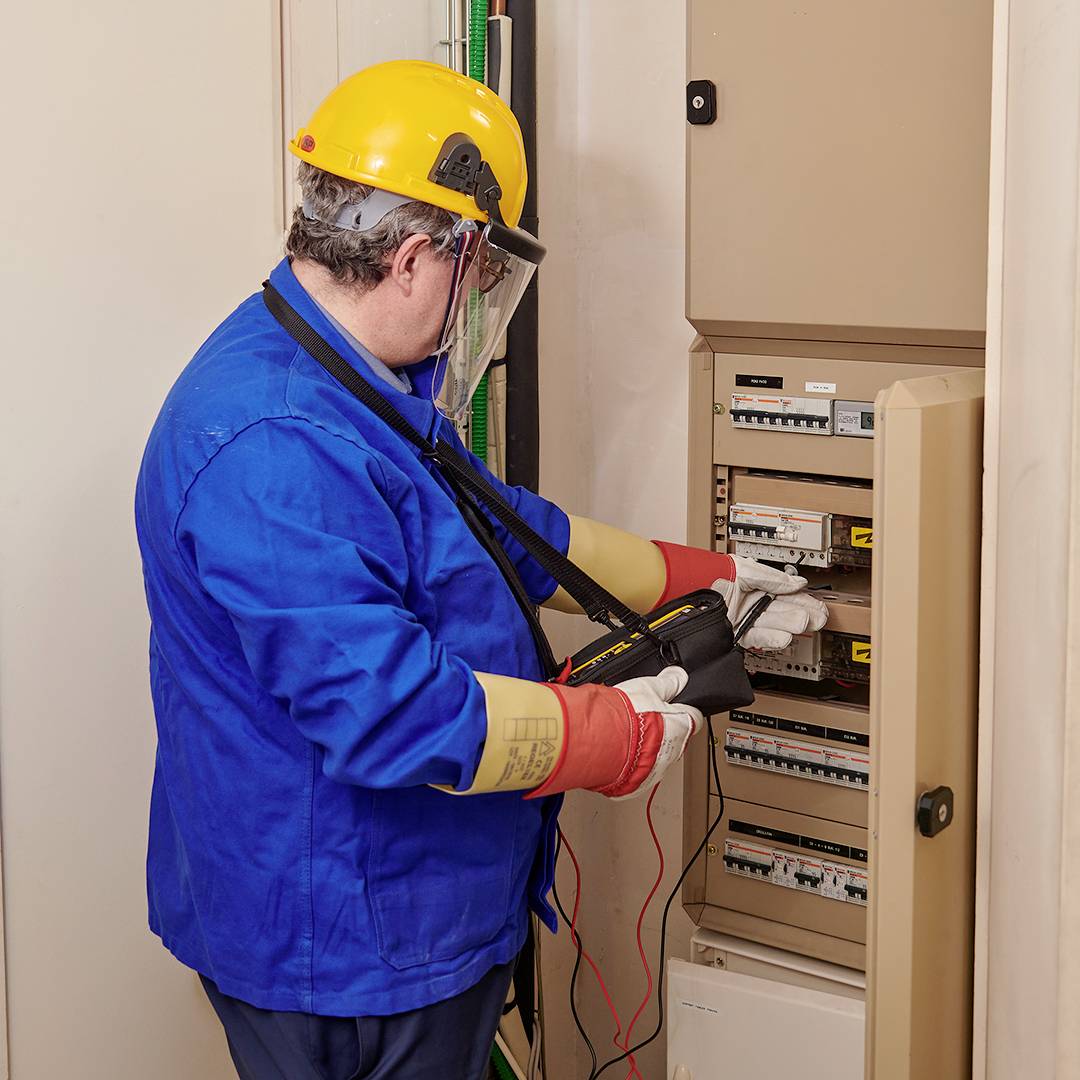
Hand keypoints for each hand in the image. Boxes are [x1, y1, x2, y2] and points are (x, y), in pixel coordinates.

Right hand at [607, 666, 703, 800]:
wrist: (601, 741)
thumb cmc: (626, 716)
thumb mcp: (649, 687)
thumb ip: (668, 683)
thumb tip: (679, 675)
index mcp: (682, 727)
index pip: (694, 718)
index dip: (682, 709)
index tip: (671, 707)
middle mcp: (673, 752)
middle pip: (674, 739)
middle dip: (661, 730)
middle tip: (642, 718)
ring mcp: (655, 769)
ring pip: (655, 757)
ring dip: (644, 747)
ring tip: (625, 733)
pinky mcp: (635, 784)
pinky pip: (636, 772)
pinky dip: (629, 762)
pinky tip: (618, 750)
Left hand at [711, 557, 828, 650]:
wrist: (684, 589)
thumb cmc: (708, 574)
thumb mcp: (745, 570)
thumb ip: (772, 578)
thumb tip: (797, 584)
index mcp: (754, 585)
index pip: (784, 593)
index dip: (802, 599)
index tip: (817, 605)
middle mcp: (749, 602)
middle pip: (782, 610)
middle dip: (801, 613)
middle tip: (816, 617)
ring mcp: (742, 619)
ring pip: (772, 624)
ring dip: (789, 625)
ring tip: (803, 624)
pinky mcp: (733, 634)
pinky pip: (756, 637)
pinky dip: (771, 637)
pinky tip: (784, 637)